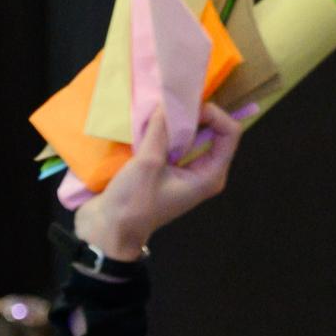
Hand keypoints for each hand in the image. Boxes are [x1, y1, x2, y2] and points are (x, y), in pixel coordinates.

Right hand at [73, 101, 251, 261]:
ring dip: (174, 123)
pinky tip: (145, 127)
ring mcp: (183, 172)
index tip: (184, 108)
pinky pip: (171, 145)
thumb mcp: (147, 164)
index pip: (229, 133)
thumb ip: (159, 132)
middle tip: (168, 104)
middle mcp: (202, 172)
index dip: (213, 114)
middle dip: (192, 115)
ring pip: (188, 137)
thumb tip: (165, 104)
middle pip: (210, 132)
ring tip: (155, 113)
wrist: (106, 231)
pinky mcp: (164, 172)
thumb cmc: (132, 204)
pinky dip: (161, 133)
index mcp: (209, 175)